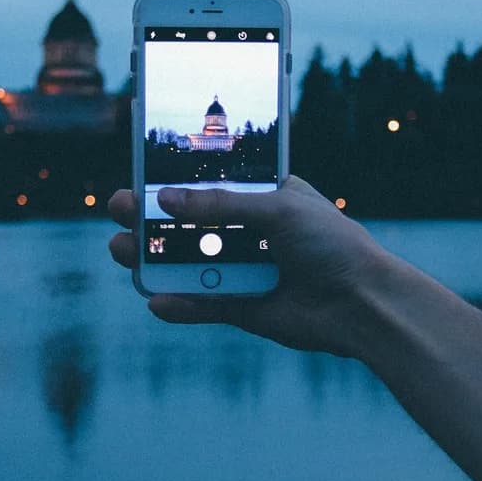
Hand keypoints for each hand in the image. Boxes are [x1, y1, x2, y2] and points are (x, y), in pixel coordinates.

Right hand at [107, 176, 397, 357]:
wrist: (363, 304)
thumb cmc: (332, 244)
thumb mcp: (277, 211)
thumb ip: (220, 205)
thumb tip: (164, 200)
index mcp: (262, 196)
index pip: (210, 182)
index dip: (173, 179)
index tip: (139, 173)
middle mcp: (249, 231)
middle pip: (189, 223)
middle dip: (150, 218)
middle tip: (119, 210)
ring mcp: (243, 269)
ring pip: (188, 264)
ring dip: (154, 259)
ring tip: (121, 252)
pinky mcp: (243, 307)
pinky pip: (202, 304)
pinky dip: (180, 304)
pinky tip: (157, 300)